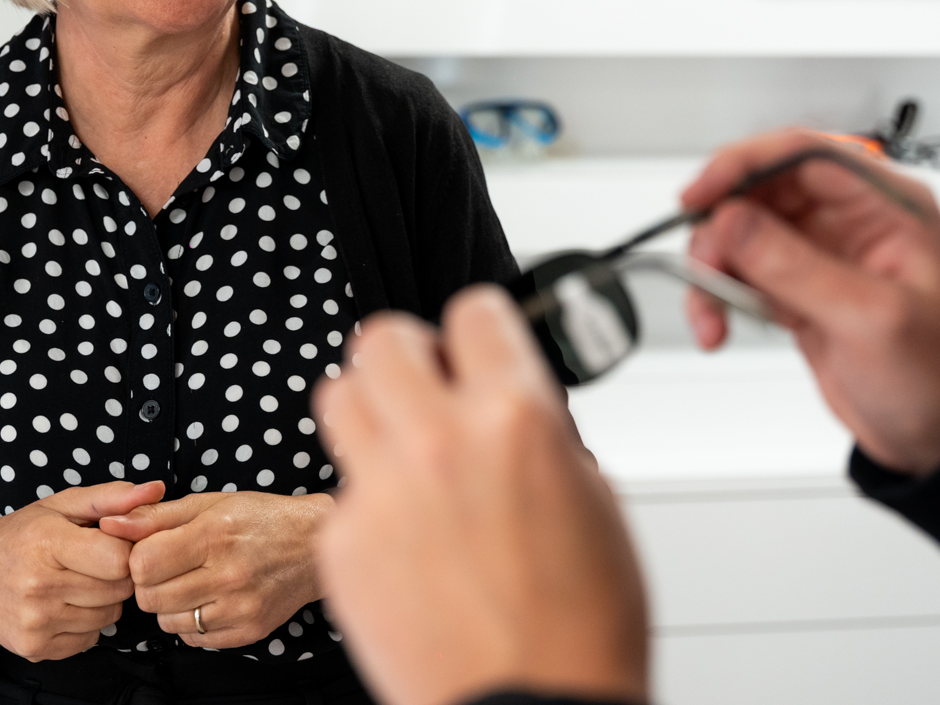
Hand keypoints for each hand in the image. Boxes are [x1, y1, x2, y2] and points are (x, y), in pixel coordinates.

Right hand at [0, 480, 164, 660]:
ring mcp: (36, 622)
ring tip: (76, 581)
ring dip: (102, 599)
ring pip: (108, 616)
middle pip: (118, 590)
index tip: (110, 542)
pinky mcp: (36, 648)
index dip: (123, 549)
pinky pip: (90, 639)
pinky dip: (86, 623)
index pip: (119, 559)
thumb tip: (156, 489)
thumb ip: (111, 498)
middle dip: (115, 574)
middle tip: (92, 561)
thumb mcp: (59, 506)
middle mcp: (39, 587)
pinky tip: (64, 604)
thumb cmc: (17, 536)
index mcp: (47, 544)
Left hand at [98, 491, 331, 647]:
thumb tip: (110, 524)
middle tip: (168, 567)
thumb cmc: (259, 517)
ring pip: (168, 622)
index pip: (144, 564)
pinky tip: (207, 599)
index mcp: (214, 536)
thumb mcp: (208, 504)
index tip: (151, 549)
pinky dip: (192, 622)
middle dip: (149, 583)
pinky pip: (195, 638)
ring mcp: (240, 607)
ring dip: (169, 604)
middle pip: (151, 598)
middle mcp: (228, 575)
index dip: (137, 558)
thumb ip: (156, 516)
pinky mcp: (249, 631)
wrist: (314, 544)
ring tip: (189, 582)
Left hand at [312, 285, 648, 704]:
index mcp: (516, 419)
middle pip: (383, 340)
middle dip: (409, 356)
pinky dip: (367, 502)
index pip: (472, 311)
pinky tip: (404, 538)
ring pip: (340, 398)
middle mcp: (439, 442)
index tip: (476, 345)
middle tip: (426, 386)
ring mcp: (381, 491)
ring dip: (370, 411)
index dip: (478, 328)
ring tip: (400, 448)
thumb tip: (521, 407)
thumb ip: (547, 437)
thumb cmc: (579, 628)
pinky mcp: (343, 544)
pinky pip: (340, 491)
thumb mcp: (599, 506)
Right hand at [682, 128, 939, 476]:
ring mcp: (817, 251)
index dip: (743, 164)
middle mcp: (848, 218)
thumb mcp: (870, 319)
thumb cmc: (935, 375)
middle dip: (720, 227)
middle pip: (758, 190)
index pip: (802, 153)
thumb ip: (797, 267)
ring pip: (737, 231)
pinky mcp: (792, 284)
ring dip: (712, 269)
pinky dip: (715, 295)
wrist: (935, 434)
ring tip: (713, 314)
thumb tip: (733, 221)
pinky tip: (718, 324)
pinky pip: (736, 271)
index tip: (701, 195)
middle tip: (706, 268)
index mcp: (886, 204)